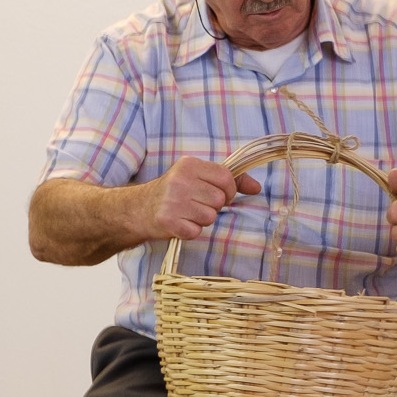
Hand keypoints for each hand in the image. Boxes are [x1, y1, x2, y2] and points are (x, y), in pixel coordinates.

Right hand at [137, 158, 260, 242]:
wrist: (139, 208)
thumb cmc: (174, 192)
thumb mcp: (197, 177)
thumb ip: (229, 180)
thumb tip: (257, 187)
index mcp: (189, 165)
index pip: (226, 178)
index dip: (228, 190)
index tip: (218, 194)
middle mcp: (180, 180)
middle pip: (219, 200)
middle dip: (212, 206)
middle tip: (196, 204)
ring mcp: (173, 201)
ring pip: (210, 217)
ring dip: (201, 219)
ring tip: (187, 213)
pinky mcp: (168, 221)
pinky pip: (196, 231)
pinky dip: (190, 231)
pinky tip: (179, 222)